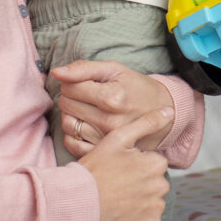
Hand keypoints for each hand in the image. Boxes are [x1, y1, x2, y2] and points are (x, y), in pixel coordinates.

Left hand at [56, 60, 174, 155]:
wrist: (163, 113)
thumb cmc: (137, 88)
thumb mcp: (116, 70)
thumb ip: (84, 68)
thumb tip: (56, 72)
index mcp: (112, 98)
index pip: (70, 87)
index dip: (73, 81)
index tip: (86, 83)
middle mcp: (108, 121)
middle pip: (66, 104)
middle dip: (71, 96)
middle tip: (87, 95)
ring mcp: (105, 139)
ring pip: (67, 123)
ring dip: (71, 113)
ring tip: (86, 109)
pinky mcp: (103, 152)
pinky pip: (71, 143)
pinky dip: (72, 133)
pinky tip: (85, 124)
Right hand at [76, 107, 172, 220]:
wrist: (76, 201)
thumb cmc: (95, 168)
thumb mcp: (118, 138)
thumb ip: (147, 123)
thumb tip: (170, 111)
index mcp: (156, 163)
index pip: (154, 163)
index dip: (136, 164)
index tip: (120, 169)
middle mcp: (161, 186)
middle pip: (156, 181)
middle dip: (142, 182)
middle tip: (118, 184)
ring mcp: (156, 207)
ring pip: (154, 200)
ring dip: (142, 200)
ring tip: (119, 198)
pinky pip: (151, 219)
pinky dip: (140, 217)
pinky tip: (123, 212)